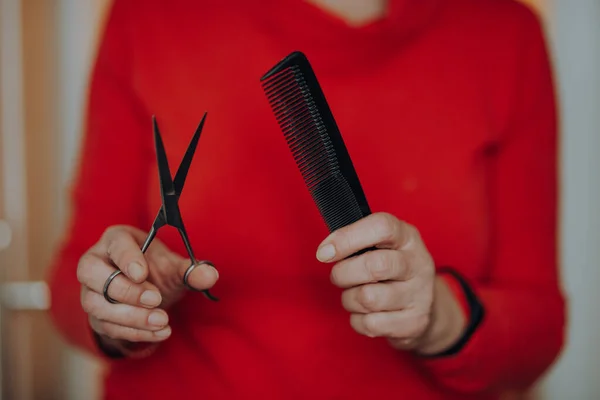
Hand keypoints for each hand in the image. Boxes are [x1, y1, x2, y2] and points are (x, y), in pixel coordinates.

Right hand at [77, 225, 218, 349]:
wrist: (148, 297)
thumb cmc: (157, 271)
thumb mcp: (175, 267)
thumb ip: (191, 270)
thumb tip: (211, 275)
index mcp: (116, 240)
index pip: (115, 244)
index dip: (126, 259)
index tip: (142, 274)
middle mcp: (95, 262)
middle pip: (92, 273)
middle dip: (125, 289)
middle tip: (155, 299)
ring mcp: (90, 291)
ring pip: (97, 304)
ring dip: (132, 316)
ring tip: (163, 320)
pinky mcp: (95, 317)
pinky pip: (108, 327)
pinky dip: (135, 332)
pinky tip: (160, 333)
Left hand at [316, 213, 465, 354]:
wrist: (423, 305)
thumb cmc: (390, 269)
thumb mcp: (381, 245)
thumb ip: (356, 241)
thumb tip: (326, 251)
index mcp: (408, 237)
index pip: (381, 227)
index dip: (347, 238)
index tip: (324, 252)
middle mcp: (418, 263)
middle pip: (374, 266)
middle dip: (343, 274)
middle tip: (338, 276)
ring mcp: (420, 294)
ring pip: (368, 298)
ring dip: (349, 299)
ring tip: (354, 295)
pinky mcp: (414, 322)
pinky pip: (370, 324)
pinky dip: (358, 320)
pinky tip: (365, 313)